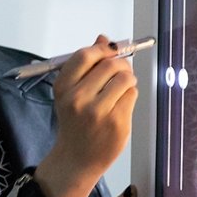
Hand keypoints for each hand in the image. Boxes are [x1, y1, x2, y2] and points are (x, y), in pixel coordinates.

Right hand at [35, 35, 137, 196]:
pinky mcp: (117, 123)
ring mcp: (98, 112)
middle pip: (109, 65)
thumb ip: (86, 64)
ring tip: (123, 85)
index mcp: (64, 88)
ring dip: (128, 77)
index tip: (109, 49)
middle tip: (122, 68)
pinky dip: (130, 93)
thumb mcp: (70, 91)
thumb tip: (103, 38)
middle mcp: (79, 99)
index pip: (85, 56)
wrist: (76, 158)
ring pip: (124, 78)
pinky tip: (122, 101)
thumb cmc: (74, 121)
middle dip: (120, 62)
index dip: (101, 48)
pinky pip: (132, 94)